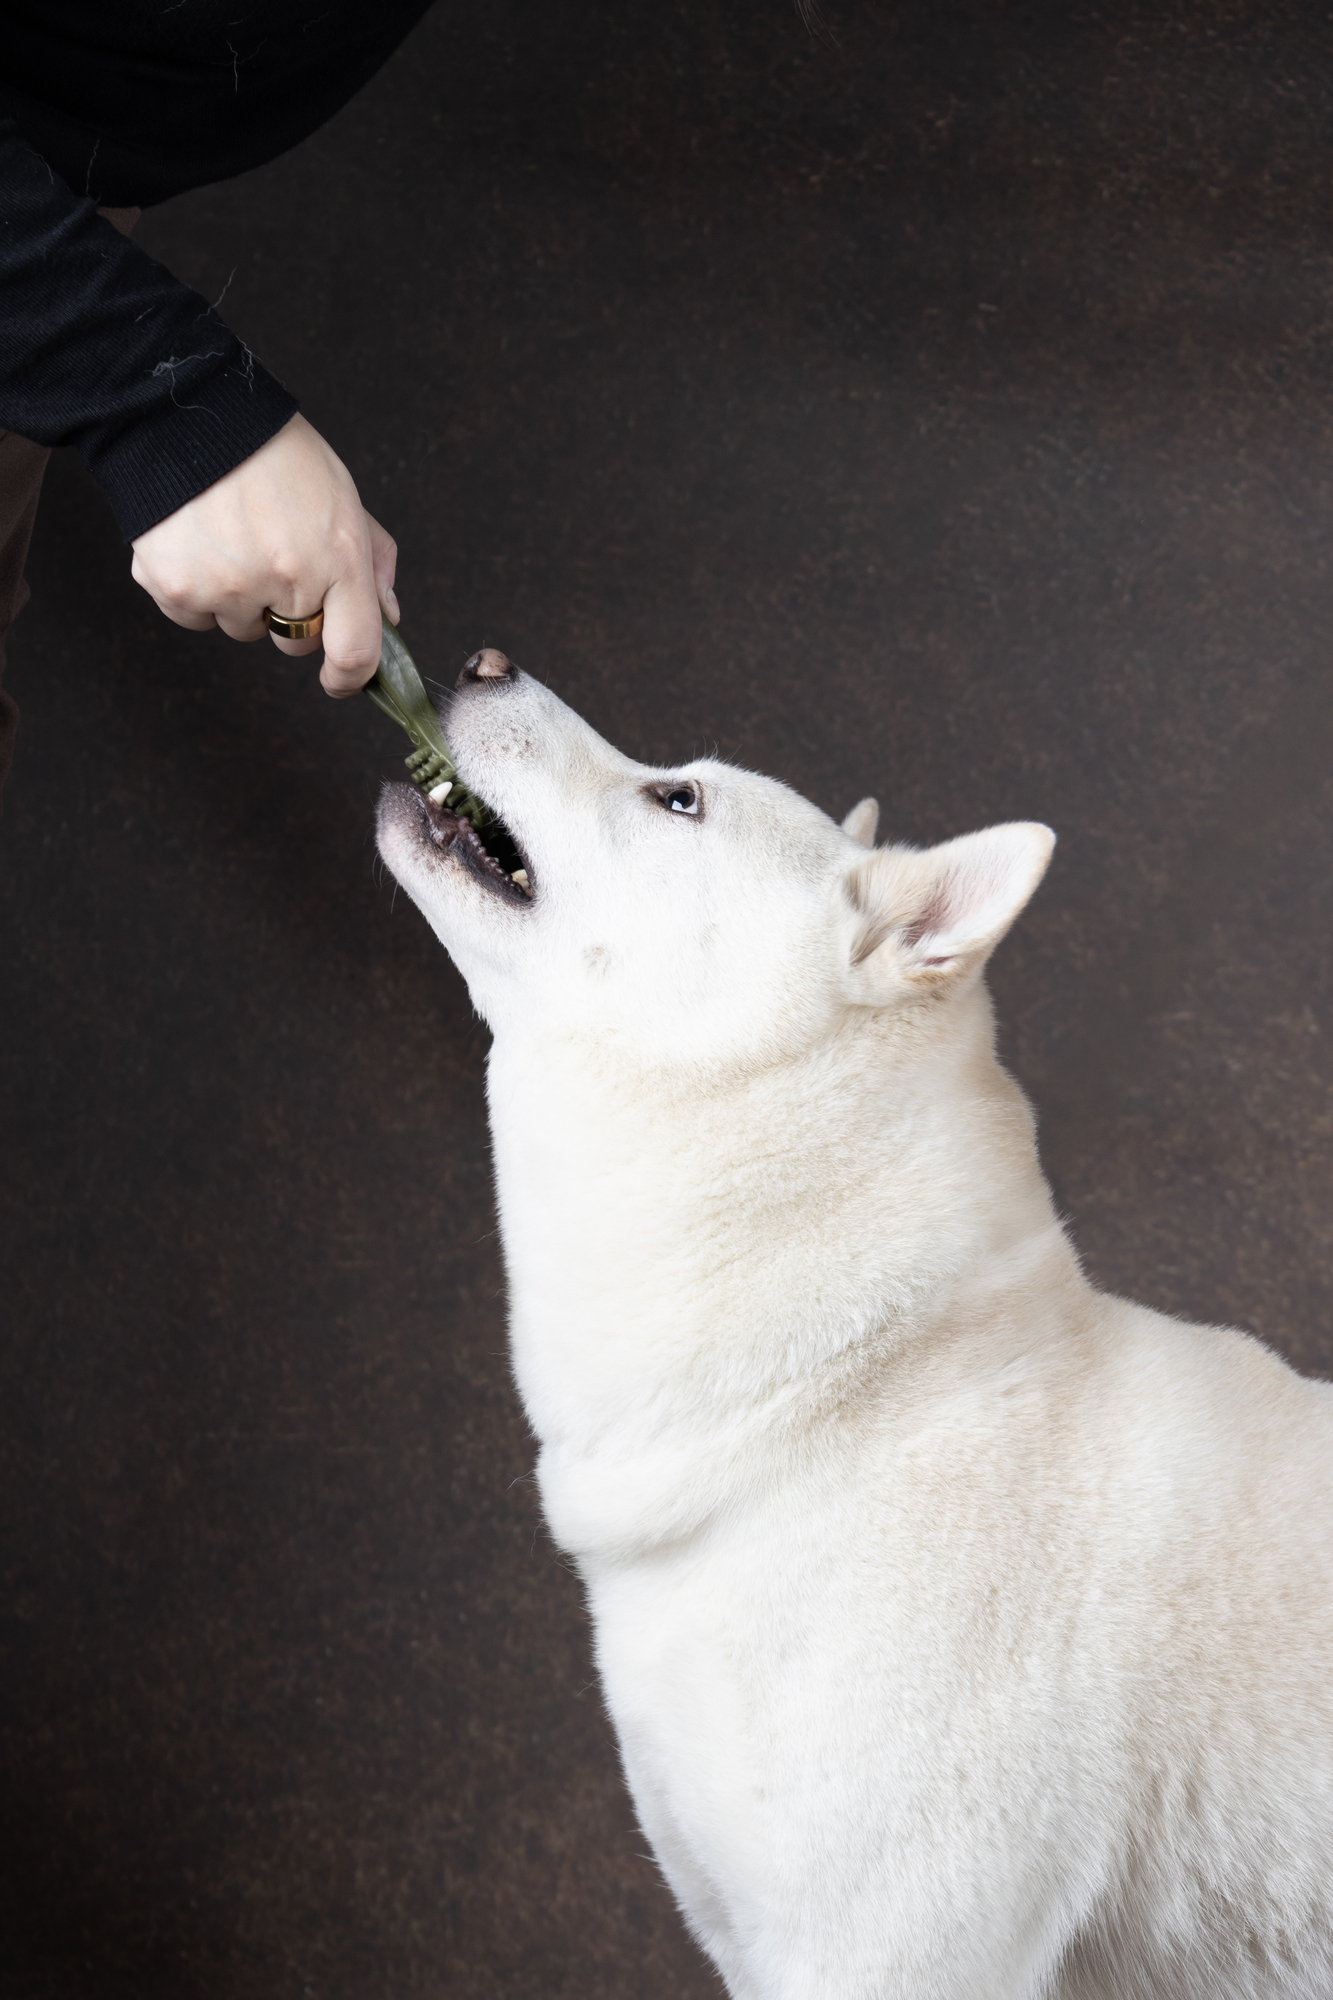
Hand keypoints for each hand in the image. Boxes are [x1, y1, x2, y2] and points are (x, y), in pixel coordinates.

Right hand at [129, 413, 397, 696]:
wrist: (188, 413)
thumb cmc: (272, 453)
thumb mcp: (342, 494)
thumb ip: (372, 560)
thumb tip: (387, 615)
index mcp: (337, 557)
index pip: (355, 652)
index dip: (349, 678)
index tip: (340, 680)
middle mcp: (286, 579)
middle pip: (294, 642)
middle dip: (290, 614)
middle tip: (273, 557)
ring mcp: (228, 588)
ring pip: (243, 629)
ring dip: (241, 600)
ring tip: (231, 538)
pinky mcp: (176, 587)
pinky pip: (195, 618)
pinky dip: (195, 591)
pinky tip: (199, 543)